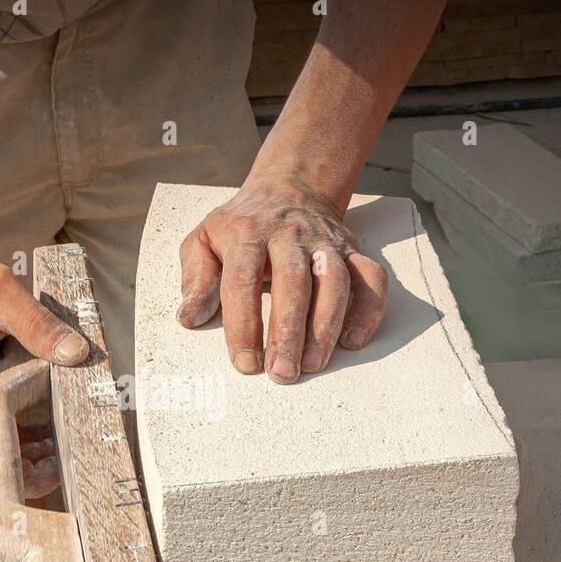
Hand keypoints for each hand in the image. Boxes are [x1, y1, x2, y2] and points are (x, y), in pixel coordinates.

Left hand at [177, 176, 388, 382]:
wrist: (288, 188)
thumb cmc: (240, 225)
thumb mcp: (203, 240)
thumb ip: (196, 279)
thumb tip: (189, 319)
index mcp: (247, 234)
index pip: (242, 281)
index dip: (243, 324)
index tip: (244, 363)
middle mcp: (289, 235)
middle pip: (292, 282)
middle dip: (288, 331)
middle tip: (281, 373)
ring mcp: (325, 242)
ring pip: (334, 281)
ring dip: (326, 326)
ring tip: (313, 364)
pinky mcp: (352, 250)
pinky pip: (371, 278)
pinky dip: (368, 310)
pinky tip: (353, 341)